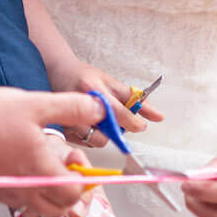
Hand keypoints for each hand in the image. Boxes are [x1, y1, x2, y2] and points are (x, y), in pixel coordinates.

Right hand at [0, 85, 104, 216]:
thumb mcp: (37, 103)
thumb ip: (73, 108)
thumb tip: (100, 109)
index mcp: (39, 172)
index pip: (75, 194)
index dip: (82, 178)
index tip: (75, 158)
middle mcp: (23, 191)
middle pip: (59, 208)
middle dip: (68, 190)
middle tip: (62, 163)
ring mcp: (3, 194)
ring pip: (37, 206)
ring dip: (47, 191)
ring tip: (39, 160)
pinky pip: (16, 200)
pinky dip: (25, 189)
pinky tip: (17, 162)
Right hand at [46, 59, 163, 144]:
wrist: (59, 72)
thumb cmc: (87, 76)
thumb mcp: (112, 82)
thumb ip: (135, 100)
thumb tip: (158, 116)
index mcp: (93, 89)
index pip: (118, 114)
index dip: (133, 123)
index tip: (140, 125)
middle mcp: (77, 105)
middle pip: (107, 134)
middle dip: (115, 129)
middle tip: (115, 119)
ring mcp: (67, 119)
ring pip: (96, 141)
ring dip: (103, 134)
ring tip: (99, 119)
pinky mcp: (63, 131)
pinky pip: (86, 143)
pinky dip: (92, 136)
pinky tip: (89, 123)